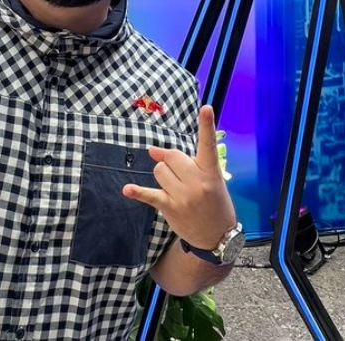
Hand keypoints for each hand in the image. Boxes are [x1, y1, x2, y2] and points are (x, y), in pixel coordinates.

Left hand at [122, 105, 236, 249]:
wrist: (217, 236)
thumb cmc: (214, 202)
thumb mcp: (210, 179)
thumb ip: (185, 163)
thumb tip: (153, 151)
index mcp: (211, 171)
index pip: (209, 144)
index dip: (207, 125)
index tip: (206, 108)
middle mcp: (198, 181)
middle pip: (172, 155)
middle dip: (171, 161)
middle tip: (181, 175)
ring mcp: (183, 195)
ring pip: (159, 170)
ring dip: (163, 175)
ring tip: (176, 188)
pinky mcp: (170, 207)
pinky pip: (150, 194)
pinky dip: (137, 192)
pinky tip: (127, 189)